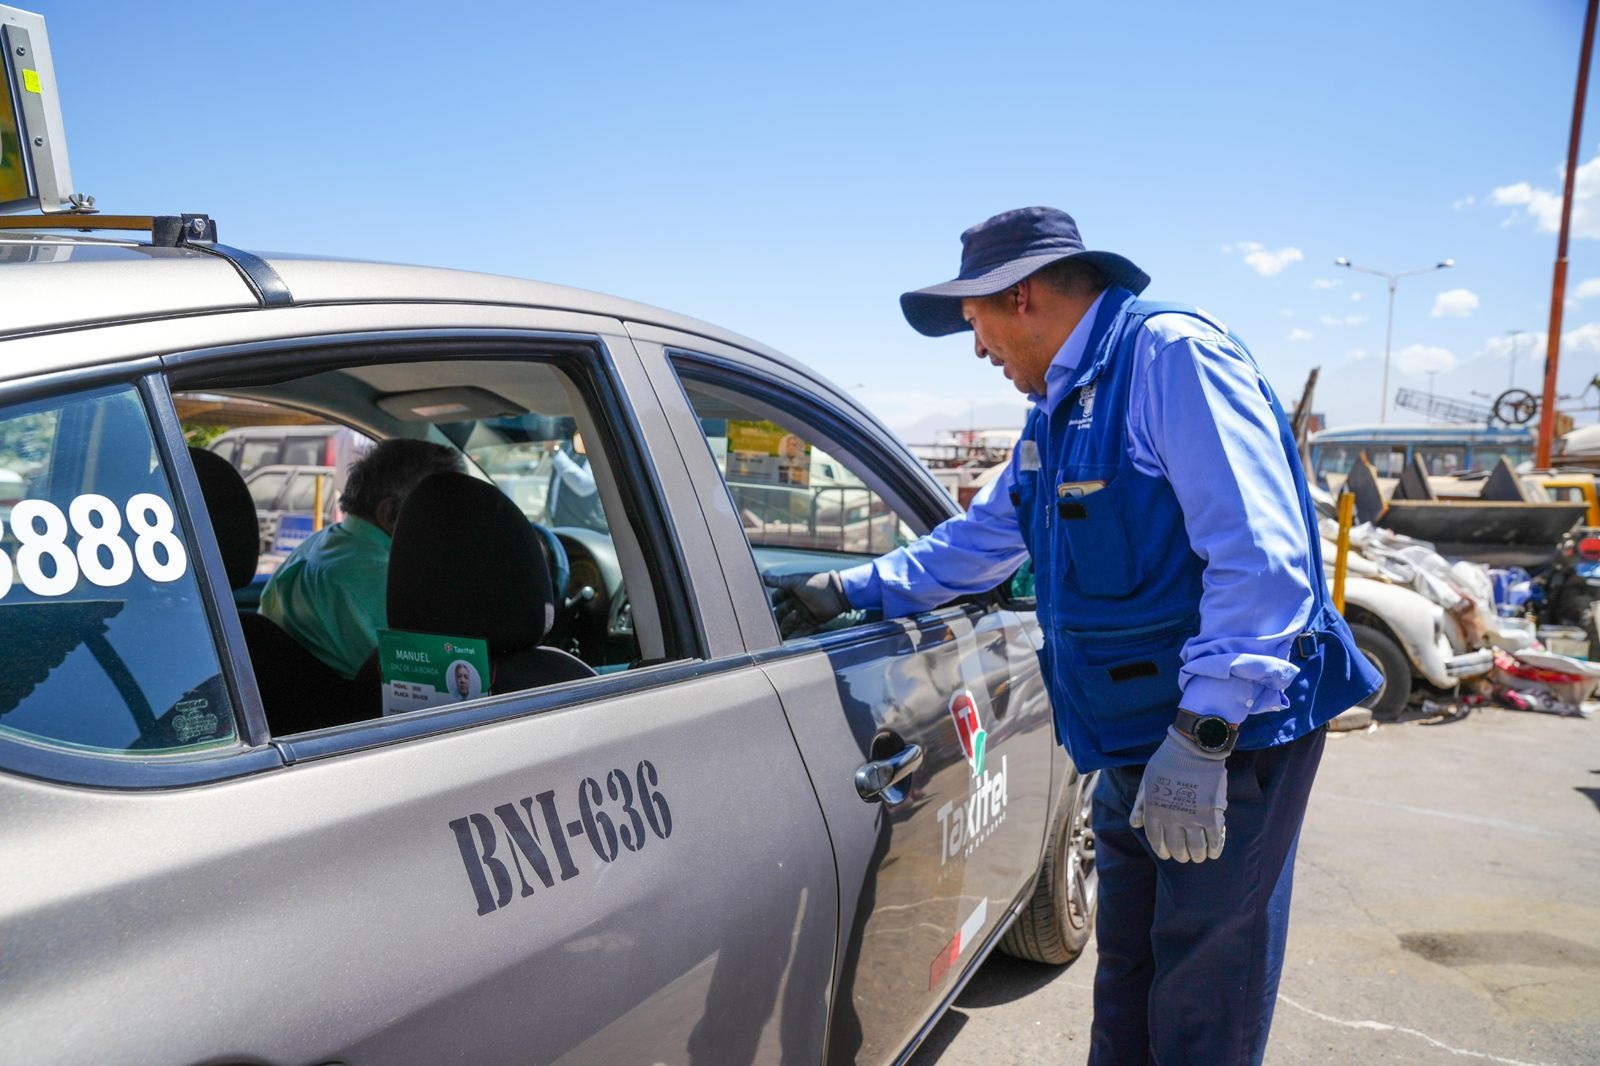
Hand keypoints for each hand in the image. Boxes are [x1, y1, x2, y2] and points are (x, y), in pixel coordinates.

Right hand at [764, 570, 849, 637]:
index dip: (769, 604)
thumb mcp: (795, 581)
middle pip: (782, 612)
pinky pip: (802, 631)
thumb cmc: (817, 583)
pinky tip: (787, 643)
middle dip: (774, 619)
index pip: (777, 598)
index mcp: (792, 590)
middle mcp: (797, 601)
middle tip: (763, 627)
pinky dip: (795, 636)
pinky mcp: (812, 621)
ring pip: (790, 623)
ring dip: (783, 630)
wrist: (839, 592)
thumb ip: (778, 581)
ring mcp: (804, 612)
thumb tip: (762, 576)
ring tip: (772, 638)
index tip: (759, 610)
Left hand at [1129, 727, 1228, 862]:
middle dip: (1180, 855)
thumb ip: (1141, 805)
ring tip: (1199, 856)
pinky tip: (1214, 852)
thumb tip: (1135, 824)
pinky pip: (1214, 839)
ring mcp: (1192, 818)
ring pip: (1195, 847)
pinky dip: (1215, 849)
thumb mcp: (1147, 782)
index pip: (1156, 839)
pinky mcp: (1211, 814)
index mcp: (1154, 810)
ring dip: (1197, 855)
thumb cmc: (1167, 762)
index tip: (1167, 854)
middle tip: (1185, 856)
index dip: (1162, 850)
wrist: (1192, 748)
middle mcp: (1171, 818)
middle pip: (1176, 847)